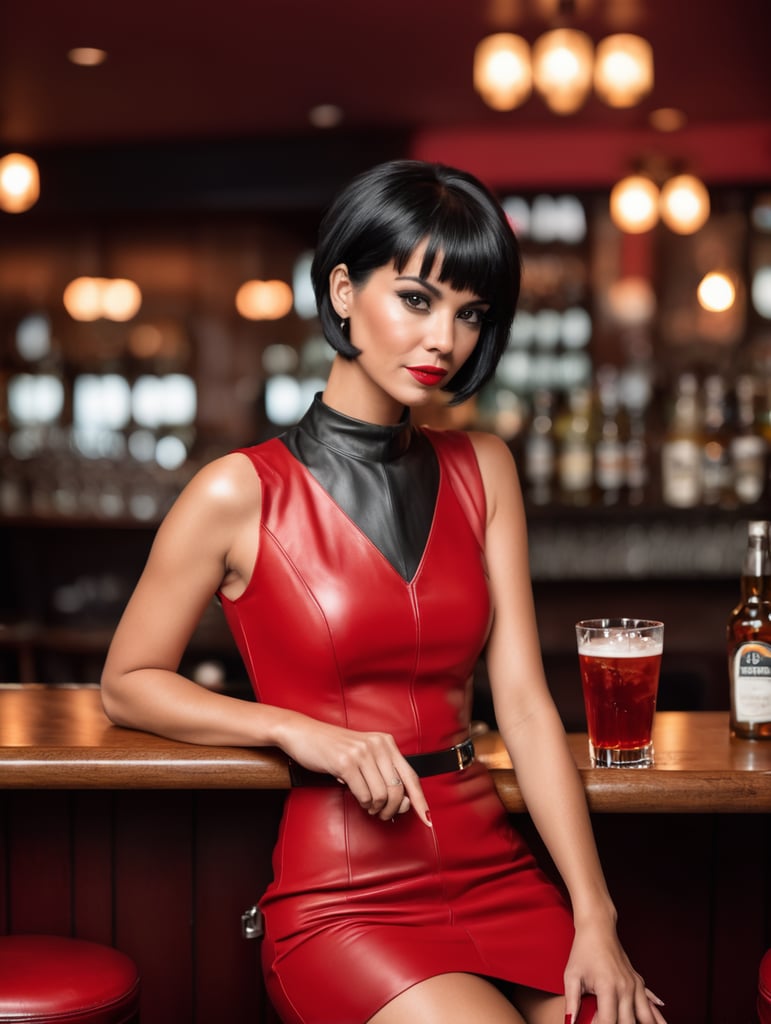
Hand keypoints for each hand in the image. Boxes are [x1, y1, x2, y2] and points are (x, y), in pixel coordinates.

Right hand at [279, 715, 431, 825]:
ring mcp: (362, 753)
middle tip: (383, 815)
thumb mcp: (363, 755)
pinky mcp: (346, 763)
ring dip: (375, 808)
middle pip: (398, 789)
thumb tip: (403, 803)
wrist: (304, 733)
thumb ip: (383, 773)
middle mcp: (378, 745)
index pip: (411, 775)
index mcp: (386, 742)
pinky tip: (358, 799)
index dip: (419, 800)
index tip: (426, 819)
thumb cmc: (333, 748)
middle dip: (392, 809)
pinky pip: (364, 795)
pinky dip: (363, 803)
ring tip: (368, 806)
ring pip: (382, 795)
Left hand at [564, 916, 666, 1023]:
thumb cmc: (583, 951)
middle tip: (603, 1021)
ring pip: (646, 1017)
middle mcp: (626, 988)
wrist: (598, 928)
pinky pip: (652, 1004)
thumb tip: (569, 1022)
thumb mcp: (571, 976)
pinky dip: (656, 1017)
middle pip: (628, 1023)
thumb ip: (571, 1002)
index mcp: (608, 987)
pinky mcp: (639, 983)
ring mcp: (635, 985)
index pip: (608, 1021)